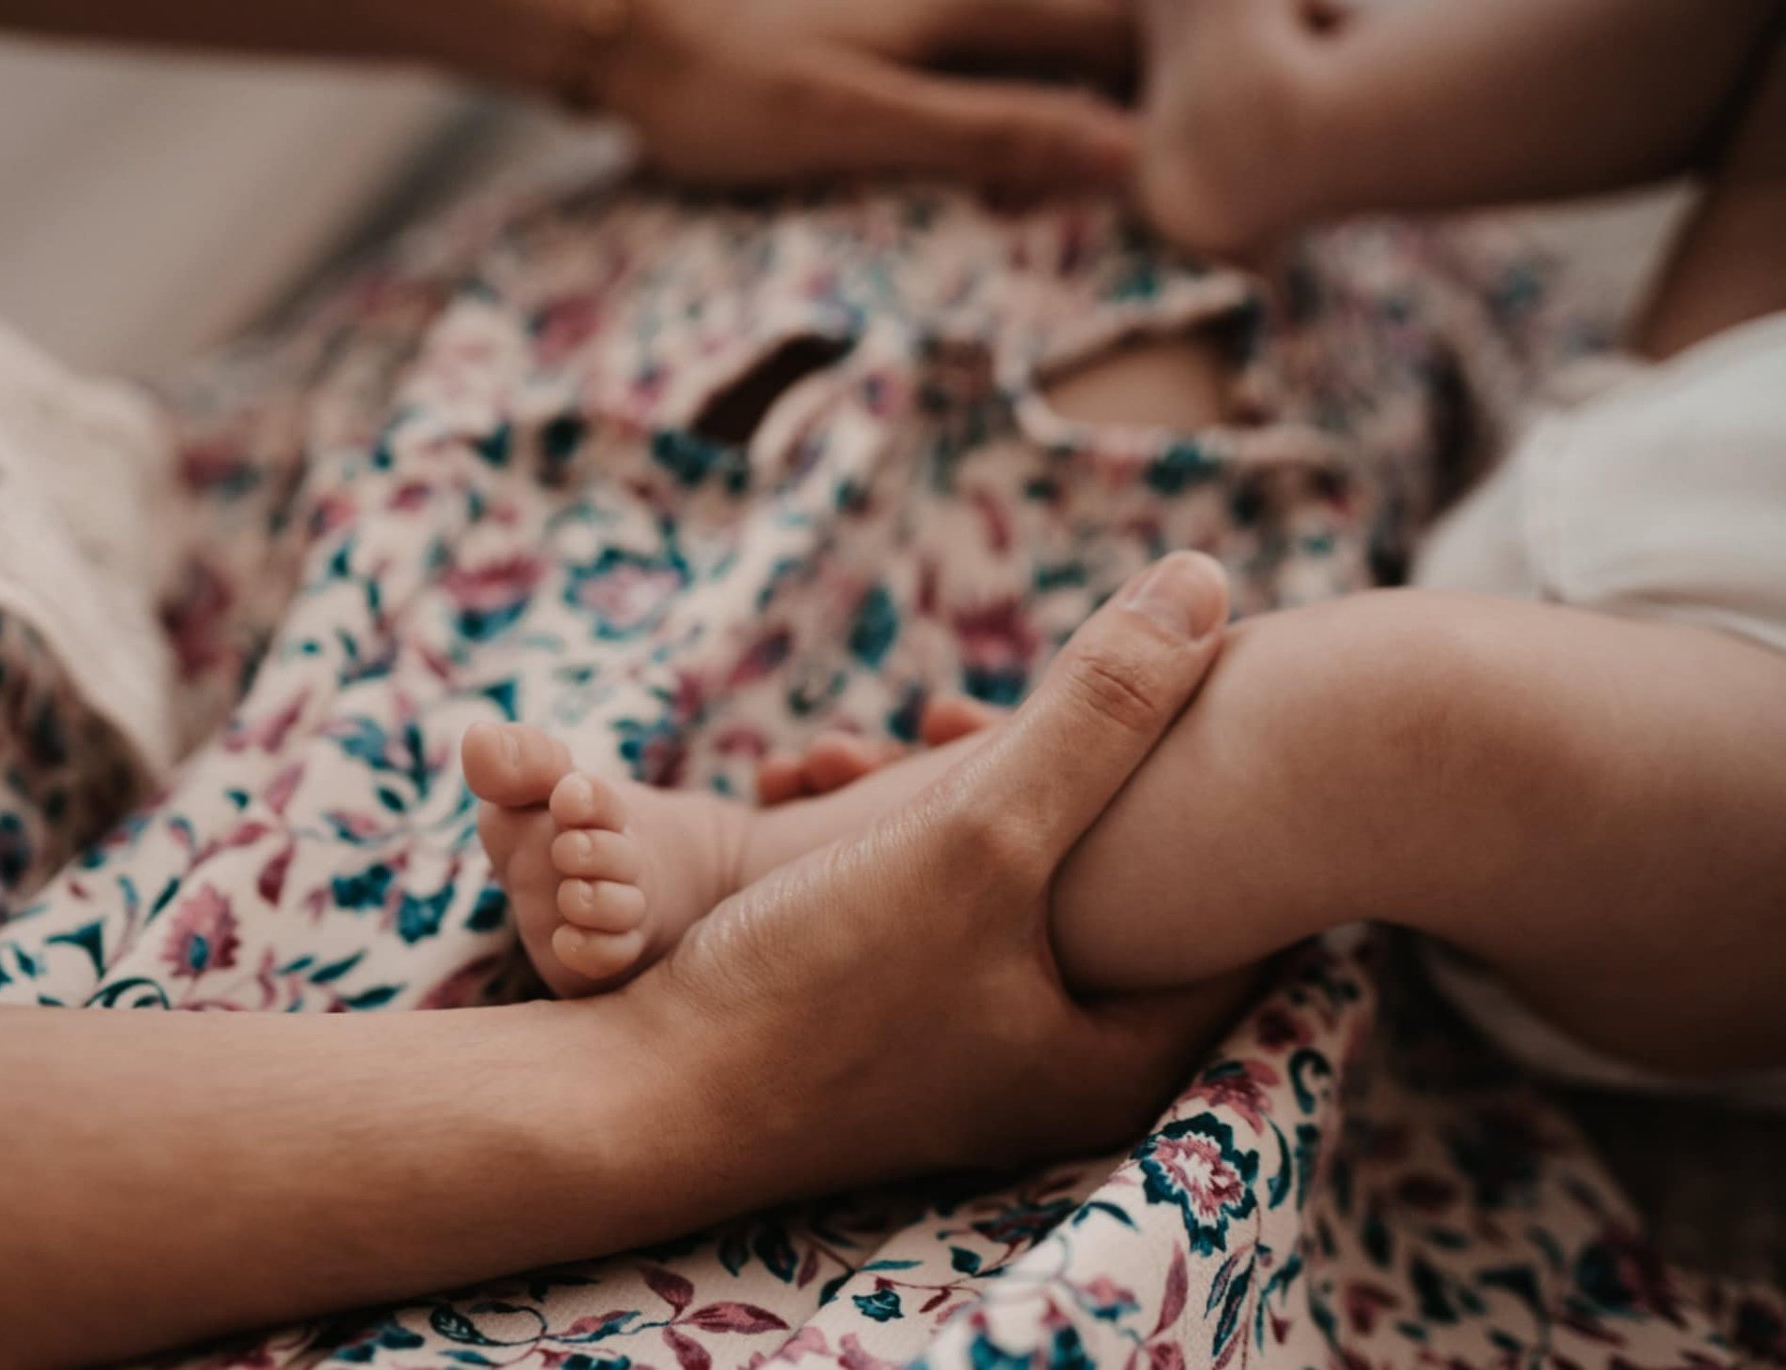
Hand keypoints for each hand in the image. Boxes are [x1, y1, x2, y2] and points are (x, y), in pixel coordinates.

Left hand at [593, 0, 1138, 193]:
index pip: (1126, 31)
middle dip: (1132, 102)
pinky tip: (992, 161)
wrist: (611, 20)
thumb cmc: (725, 78)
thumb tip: (1129, 154)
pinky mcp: (896, 21)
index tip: (1194, 175)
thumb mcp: (864, 122)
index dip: (1178, 98)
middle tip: (1139, 192)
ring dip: (1067, 105)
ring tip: (1066, 188)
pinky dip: (1006, 103)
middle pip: (1096, 28)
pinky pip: (986, 54)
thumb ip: (995, 131)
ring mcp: (933, 1)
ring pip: (1041, 40)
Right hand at [628, 553, 1253, 1187]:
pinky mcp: (896, 1023)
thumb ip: (1096, 714)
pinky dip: (906, 836)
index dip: (1213, 785)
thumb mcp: (974, 839)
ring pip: (1015, 881)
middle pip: (1118, 882)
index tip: (1165, 700)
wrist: (635, 1099)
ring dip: (961, 792)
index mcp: (1123, 1049)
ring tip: (884, 746)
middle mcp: (1065, 1062)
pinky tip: (836, 790)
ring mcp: (975, 1046)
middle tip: (977, 714)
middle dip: (1059, 771)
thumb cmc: (816, 991)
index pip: (1244, 909)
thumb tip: (1204, 581)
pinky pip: (939, 900)